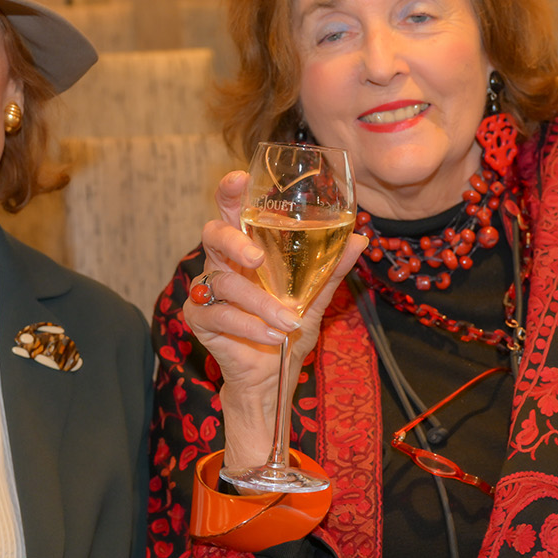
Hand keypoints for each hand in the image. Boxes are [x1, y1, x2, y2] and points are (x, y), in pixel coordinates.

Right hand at [183, 170, 366, 471]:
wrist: (273, 377)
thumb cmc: (286, 331)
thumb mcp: (315, 300)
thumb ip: (331, 270)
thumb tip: (359, 239)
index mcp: (246, 250)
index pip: (233, 212)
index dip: (231, 193)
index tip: (238, 179)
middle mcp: (223, 264)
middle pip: (213, 235)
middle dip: (233, 240)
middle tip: (256, 257)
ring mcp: (207, 291)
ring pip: (224, 283)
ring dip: (259, 304)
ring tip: (287, 323)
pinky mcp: (199, 319)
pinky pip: (218, 315)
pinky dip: (249, 326)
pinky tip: (272, 337)